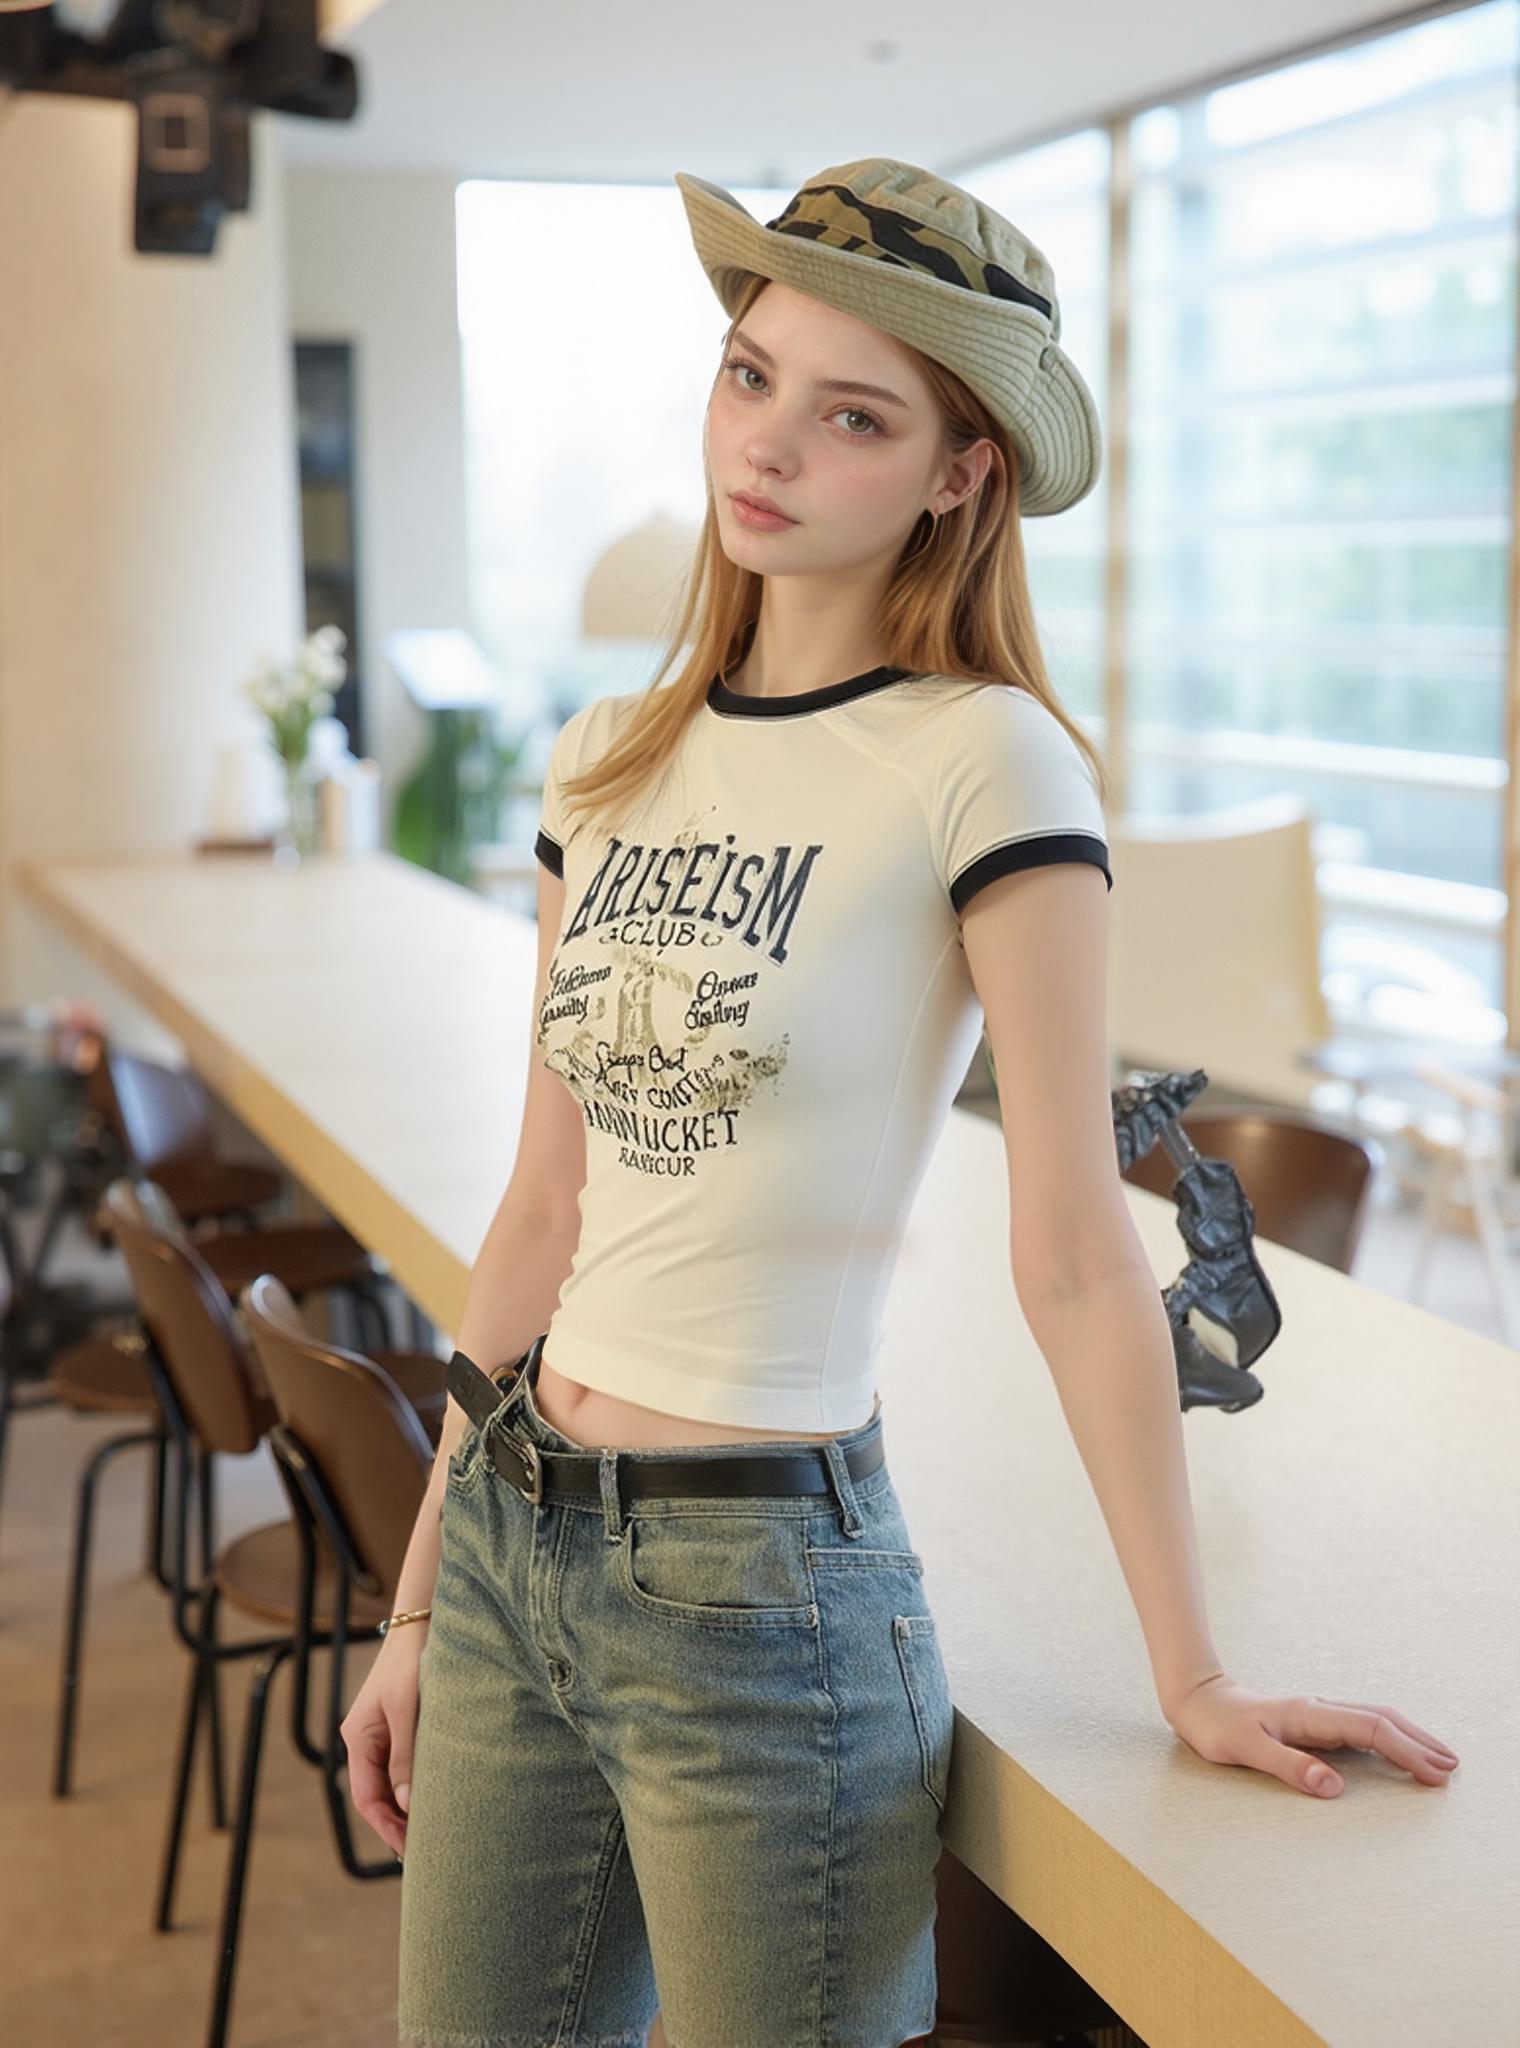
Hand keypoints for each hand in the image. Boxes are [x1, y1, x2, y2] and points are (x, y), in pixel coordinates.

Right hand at [339, 1626, 427, 1856]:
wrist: (421, 1625)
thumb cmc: (411, 1663)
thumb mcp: (408, 1711)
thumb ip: (406, 1757)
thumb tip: (408, 1806)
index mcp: (358, 1738)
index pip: (367, 1797)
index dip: (386, 1825)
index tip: (408, 1848)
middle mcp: (365, 1741)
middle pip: (377, 1795)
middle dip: (397, 1823)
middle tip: (425, 1850)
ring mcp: (381, 1735)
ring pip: (391, 1783)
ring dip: (407, 1807)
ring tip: (432, 1832)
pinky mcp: (399, 1728)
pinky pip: (402, 1767)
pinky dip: (414, 1786)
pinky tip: (434, 1800)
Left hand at [1164, 1671, 1460, 1796]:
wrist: (1197, 1699)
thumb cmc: (1217, 1727)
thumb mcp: (1245, 1750)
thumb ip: (1289, 1767)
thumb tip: (1334, 1787)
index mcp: (1309, 1715)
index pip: (1371, 1730)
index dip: (1406, 1752)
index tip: (1434, 1773)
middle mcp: (1319, 1710)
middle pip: (1381, 1719)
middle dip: (1419, 1741)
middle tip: (1451, 1766)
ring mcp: (1317, 1714)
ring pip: (1374, 1719)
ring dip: (1408, 1736)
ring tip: (1437, 1757)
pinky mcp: (1312, 1722)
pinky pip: (1360, 1725)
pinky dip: (1388, 1736)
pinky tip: (1396, 1749)